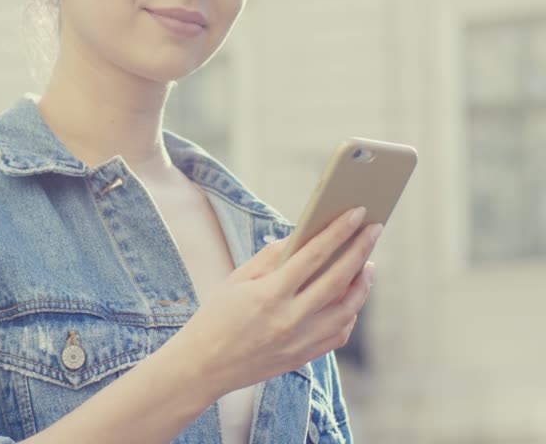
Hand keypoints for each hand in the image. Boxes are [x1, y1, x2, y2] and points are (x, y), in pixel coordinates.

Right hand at [174, 206, 379, 398]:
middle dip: (360, 250)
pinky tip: (350, 297)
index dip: (338, 232)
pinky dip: (350, 312)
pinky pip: (339, 334)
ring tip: (367, 264)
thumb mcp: (236, 280)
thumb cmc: (216, 316)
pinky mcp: (304, 358)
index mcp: (268, 294)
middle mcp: (289, 318)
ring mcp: (300, 342)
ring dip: (362, 284)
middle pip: (337, 280)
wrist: (205, 365)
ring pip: (347, 310)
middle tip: (374, 229)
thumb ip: (270, 258)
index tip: (356, 214)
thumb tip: (301, 239)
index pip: (313, 255)